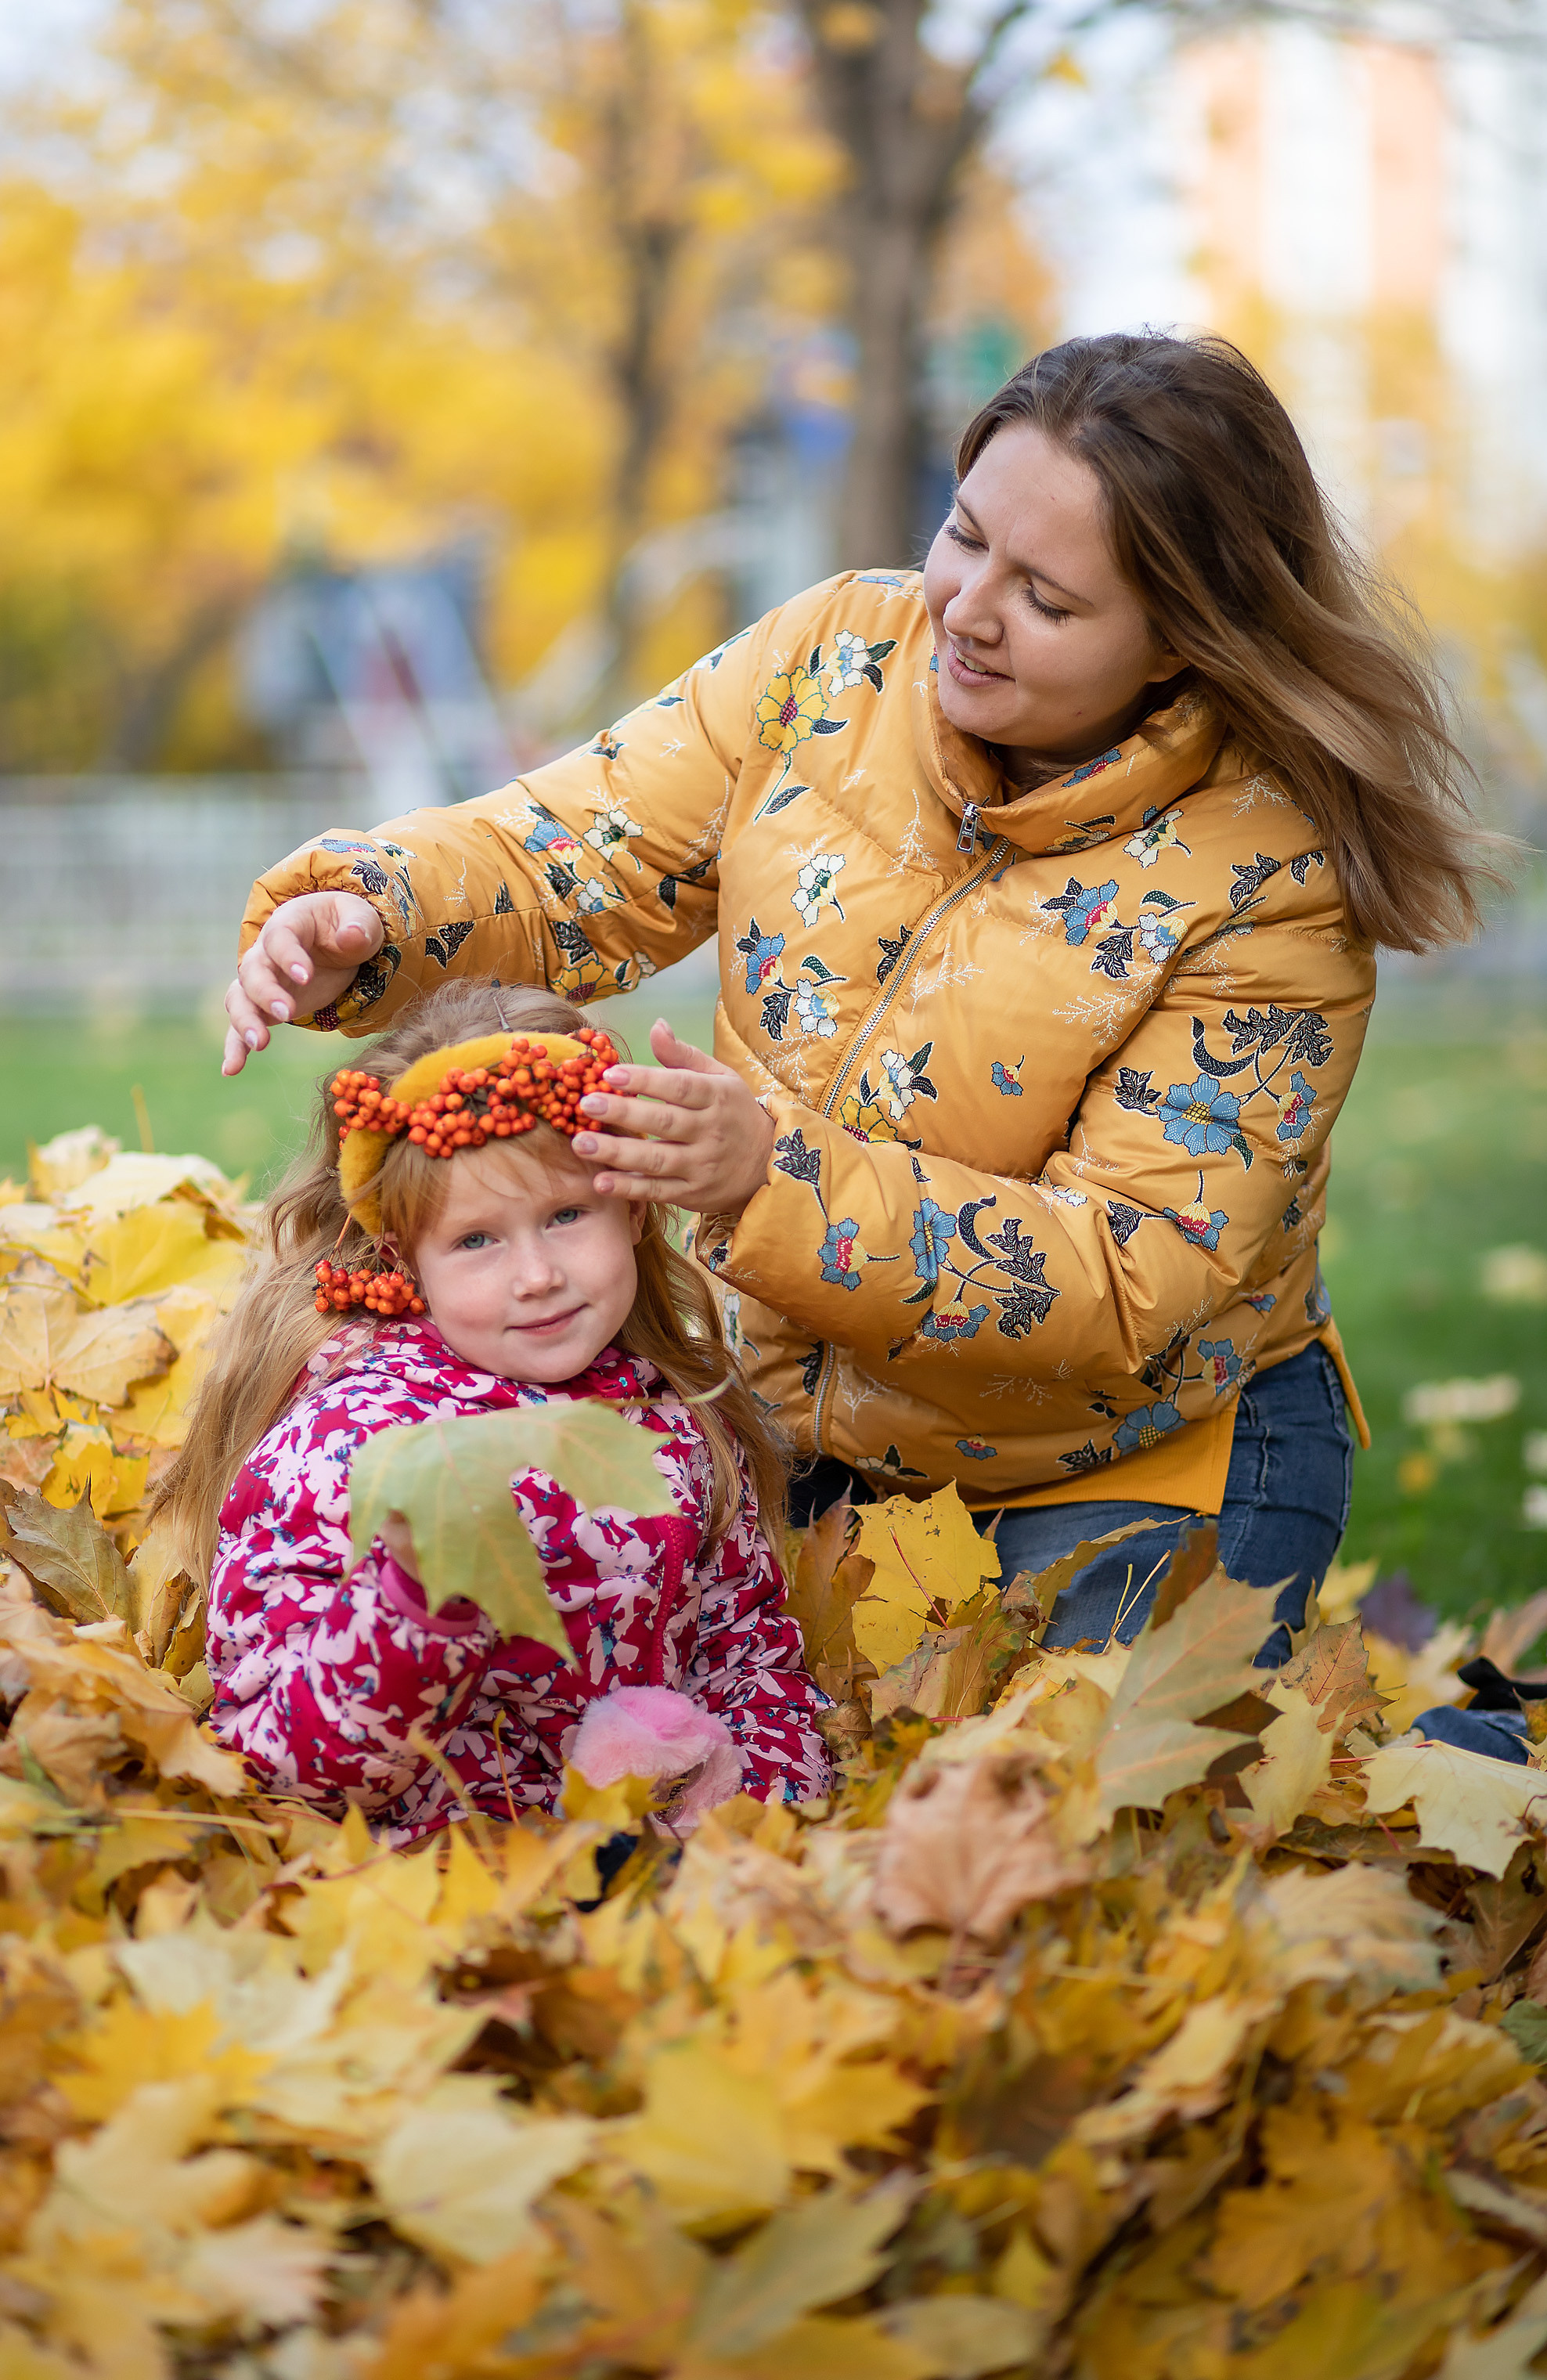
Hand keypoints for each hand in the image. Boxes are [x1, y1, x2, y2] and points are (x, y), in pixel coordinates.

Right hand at [222, 892, 383, 1074]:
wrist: (336, 941)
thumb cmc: (348, 925)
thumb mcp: (362, 919)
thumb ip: (359, 927)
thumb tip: (352, 937)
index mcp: (288, 924)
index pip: (279, 938)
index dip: (289, 956)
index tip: (307, 976)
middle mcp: (265, 952)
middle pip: (252, 971)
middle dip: (266, 993)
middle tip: (286, 1014)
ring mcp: (261, 981)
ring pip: (240, 999)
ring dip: (245, 1021)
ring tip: (259, 1044)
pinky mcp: (263, 1007)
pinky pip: (241, 1026)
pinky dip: (235, 1046)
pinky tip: (231, 1069)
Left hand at [571, 1020, 774, 1217]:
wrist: (769, 1163)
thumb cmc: (733, 1112)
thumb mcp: (719, 1078)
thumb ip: (683, 1056)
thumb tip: (656, 1025)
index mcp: (716, 1096)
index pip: (678, 1087)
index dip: (644, 1080)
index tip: (610, 1074)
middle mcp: (710, 1131)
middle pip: (663, 1122)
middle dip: (623, 1114)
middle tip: (586, 1105)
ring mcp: (701, 1165)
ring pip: (656, 1160)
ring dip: (617, 1153)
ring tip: (581, 1144)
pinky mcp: (693, 1194)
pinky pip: (658, 1191)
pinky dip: (630, 1188)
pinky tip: (601, 1182)